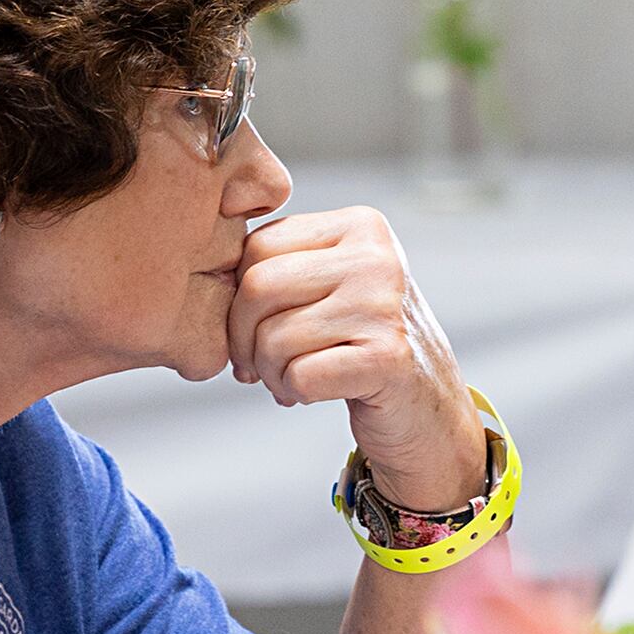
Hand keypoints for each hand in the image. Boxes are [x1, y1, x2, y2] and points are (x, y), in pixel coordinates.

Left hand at [227, 206, 486, 513]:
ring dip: (268, 372)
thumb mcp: (332, 283)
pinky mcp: (388, 359)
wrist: (427, 407)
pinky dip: (293, 393)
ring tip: (290, 380)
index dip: (236, 296)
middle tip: (256, 365)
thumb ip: (284, 264)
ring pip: (273, 337)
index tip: (251, 329)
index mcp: (360, 225)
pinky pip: (299, 376)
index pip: (257, 246)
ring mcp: (385, 307)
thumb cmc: (363, 342)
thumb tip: (207, 271)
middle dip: (242, 337)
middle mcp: (377, 257)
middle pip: (257, 287)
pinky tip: (310, 394)